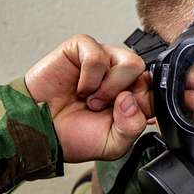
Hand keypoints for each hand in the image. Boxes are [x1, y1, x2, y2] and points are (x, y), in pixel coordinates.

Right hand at [25, 34, 152, 161]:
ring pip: (129, 62)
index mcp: (132, 97)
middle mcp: (120, 76)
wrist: (38, 130)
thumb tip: (131, 99)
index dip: (145, 102)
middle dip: (125, 95)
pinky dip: (89, 76)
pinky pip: (98, 54)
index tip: (127, 114)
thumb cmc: (72, 135)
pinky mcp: (82, 49)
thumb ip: (133, 126)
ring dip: (109, 86)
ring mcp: (103, 61)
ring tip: (91, 99)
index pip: (155, 90)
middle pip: (145, 73)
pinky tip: (79, 87)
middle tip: (103, 108)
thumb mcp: (113, 144)